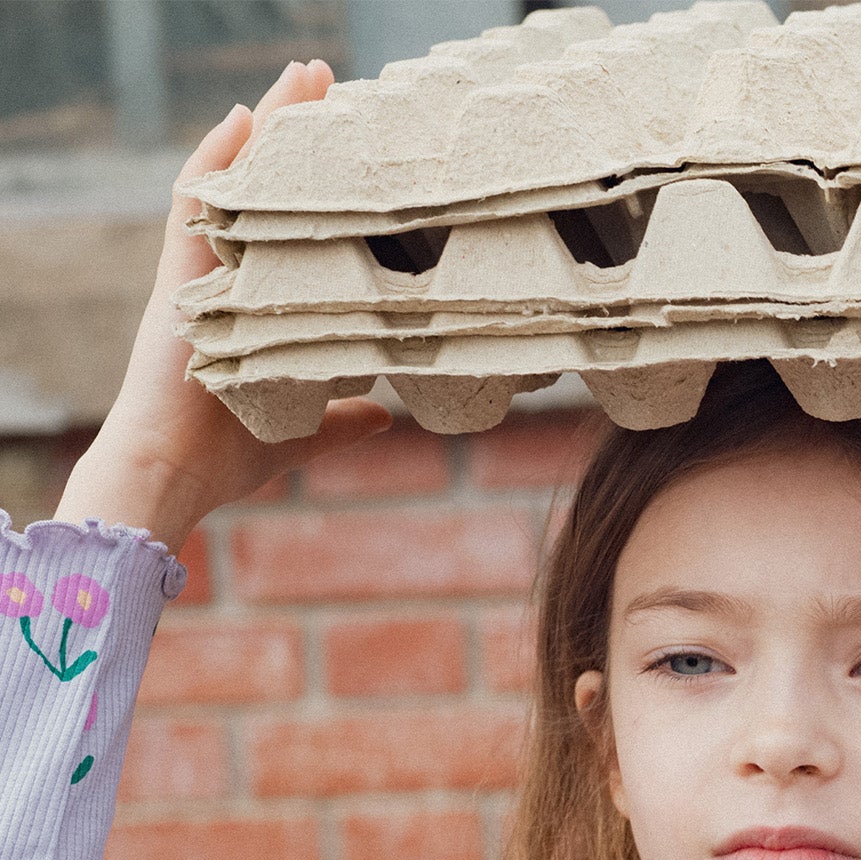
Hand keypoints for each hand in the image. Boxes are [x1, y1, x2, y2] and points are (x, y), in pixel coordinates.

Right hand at [53, 61, 390, 552]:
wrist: (172, 474)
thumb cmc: (224, 458)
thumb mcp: (299, 432)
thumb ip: (339, 420)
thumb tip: (382, 416)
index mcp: (245, 306)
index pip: (281, 229)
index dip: (311, 185)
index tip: (350, 147)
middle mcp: (220, 280)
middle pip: (258, 190)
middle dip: (293, 134)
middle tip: (328, 81)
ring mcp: (198, 276)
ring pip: (233, 182)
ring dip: (265, 129)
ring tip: (300, 79)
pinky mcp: (180, 281)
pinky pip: (196, 205)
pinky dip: (216, 161)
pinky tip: (242, 119)